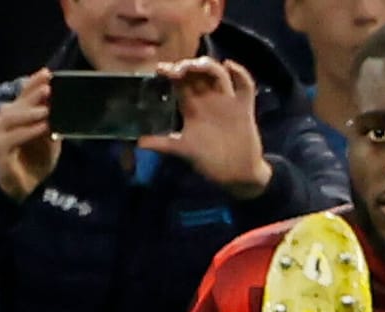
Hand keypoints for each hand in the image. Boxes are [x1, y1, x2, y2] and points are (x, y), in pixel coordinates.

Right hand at [0, 68, 60, 201]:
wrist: (23, 187)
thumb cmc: (36, 159)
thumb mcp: (50, 137)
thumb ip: (53, 121)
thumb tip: (63, 105)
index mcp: (17, 114)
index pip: (24, 94)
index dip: (34, 83)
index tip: (47, 73)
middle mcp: (5, 121)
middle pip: (18, 103)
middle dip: (33, 95)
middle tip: (48, 89)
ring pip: (11, 118)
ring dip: (29, 113)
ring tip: (45, 110)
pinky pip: (12, 138)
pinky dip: (27, 132)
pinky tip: (41, 128)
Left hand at [139, 59, 270, 196]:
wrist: (235, 173)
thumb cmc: (208, 159)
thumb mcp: (183, 149)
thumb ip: (163, 144)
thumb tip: (139, 143)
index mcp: (193, 107)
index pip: (181, 84)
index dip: (172, 73)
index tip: (160, 70)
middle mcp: (208, 100)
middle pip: (198, 74)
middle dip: (188, 66)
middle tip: (178, 68)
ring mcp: (227, 101)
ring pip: (218, 74)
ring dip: (208, 66)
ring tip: (196, 66)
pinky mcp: (243, 107)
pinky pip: (245, 85)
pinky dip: (240, 72)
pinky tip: (229, 65)